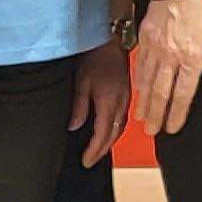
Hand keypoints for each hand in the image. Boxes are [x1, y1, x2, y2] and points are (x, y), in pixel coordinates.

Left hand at [73, 41, 130, 165]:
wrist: (111, 40)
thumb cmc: (94, 57)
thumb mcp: (81, 82)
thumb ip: (79, 107)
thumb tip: (74, 127)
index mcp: (109, 102)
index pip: (102, 134)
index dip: (94, 150)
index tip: (86, 161)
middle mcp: (120, 104)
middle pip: (113, 135)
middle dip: (101, 150)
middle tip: (90, 161)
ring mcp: (126, 99)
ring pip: (119, 128)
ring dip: (109, 142)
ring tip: (98, 151)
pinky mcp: (127, 94)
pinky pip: (122, 119)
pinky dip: (115, 130)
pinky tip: (109, 132)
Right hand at [133, 0, 201, 133]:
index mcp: (192, 57)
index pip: (183, 93)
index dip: (177, 114)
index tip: (173, 128)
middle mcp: (171, 56)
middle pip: (162, 93)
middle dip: (156, 115)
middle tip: (152, 132)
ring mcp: (155, 47)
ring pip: (147, 81)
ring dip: (145, 102)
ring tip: (142, 117)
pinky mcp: (145, 36)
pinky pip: (140, 64)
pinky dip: (139, 80)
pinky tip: (139, 89)